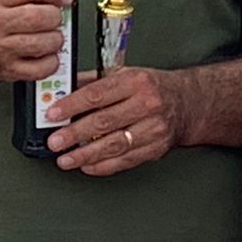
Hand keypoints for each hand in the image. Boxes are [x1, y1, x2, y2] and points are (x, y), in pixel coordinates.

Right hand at [0, 0, 73, 84]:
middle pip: (41, 17)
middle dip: (56, 17)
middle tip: (54, 18)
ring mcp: (1, 49)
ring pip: (44, 42)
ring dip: (56, 39)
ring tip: (51, 37)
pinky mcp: (6, 71)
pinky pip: (40, 69)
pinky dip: (50, 62)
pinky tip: (45, 56)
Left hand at [45, 67, 189, 175]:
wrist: (188, 104)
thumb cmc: (153, 88)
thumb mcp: (126, 74)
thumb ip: (95, 81)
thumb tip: (64, 89)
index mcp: (136, 82)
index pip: (97, 94)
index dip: (72, 105)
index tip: (53, 114)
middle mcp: (147, 104)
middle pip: (104, 122)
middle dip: (74, 134)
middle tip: (55, 141)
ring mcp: (153, 128)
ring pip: (114, 145)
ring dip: (85, 155)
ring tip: (66, 159)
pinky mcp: (156, 148)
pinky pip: (125, 161)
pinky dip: (103, 166)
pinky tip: (86, 166)